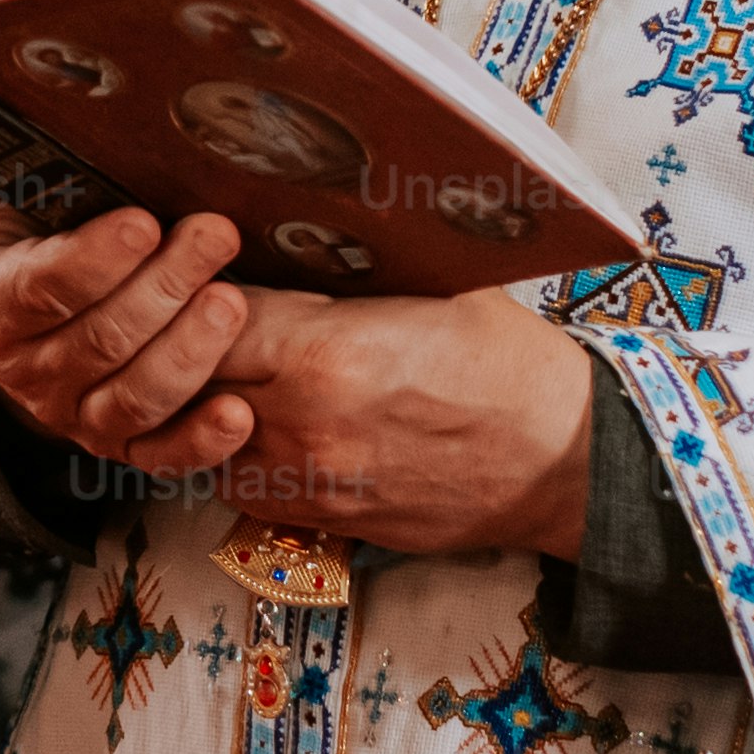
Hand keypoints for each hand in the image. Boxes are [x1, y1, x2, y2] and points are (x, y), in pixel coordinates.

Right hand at [0, 132, 268, 480]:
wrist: (21, 332)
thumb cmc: (11, 246)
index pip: (41, 289)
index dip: (92, 261)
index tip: (142, 221)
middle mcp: (30, 369)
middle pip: (101, 338)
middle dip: (163, 286)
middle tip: (215, 234)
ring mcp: (76, 413)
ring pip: (134, 397)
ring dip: (189, 352)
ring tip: (231, 301)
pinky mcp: (120, 448)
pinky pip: (159, 457)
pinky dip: (200, 443)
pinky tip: (237, 414)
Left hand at [207, 288, 600, 556]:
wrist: (566, 462)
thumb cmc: (509, 365)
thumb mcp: (433, 285)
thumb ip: (345, 272)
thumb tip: (287, 234)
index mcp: (326, 355)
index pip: (211, 314)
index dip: (199, 286)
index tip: (201, 265)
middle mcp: (302, 426)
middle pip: (193, 379)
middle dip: (187, 341)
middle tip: (194, 312)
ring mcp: (309, 482)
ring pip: (201, 438)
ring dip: (201, 399)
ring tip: (218, 365)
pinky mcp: (323, 519)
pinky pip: (238, 485)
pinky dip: (230, 448)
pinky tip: (250, 417)